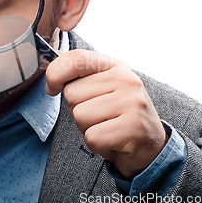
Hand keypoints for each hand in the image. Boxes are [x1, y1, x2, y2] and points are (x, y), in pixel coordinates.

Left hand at [45, 49, 167, 177]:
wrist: (149, 146)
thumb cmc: (117, 116)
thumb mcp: (101, 88)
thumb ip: (78, 73)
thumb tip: (51, 56)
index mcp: (115, 66)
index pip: (76, 58)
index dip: (55, 73)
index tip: (52, 88)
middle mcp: (126, 80)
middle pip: (72, 93)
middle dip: (76, 109)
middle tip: (98, 116)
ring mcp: (132, 103)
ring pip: (79, 115)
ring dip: (86, 128)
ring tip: (106, 127)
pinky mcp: (133, 128)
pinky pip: (92, 136)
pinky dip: (96, 144)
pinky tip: (112, 140)